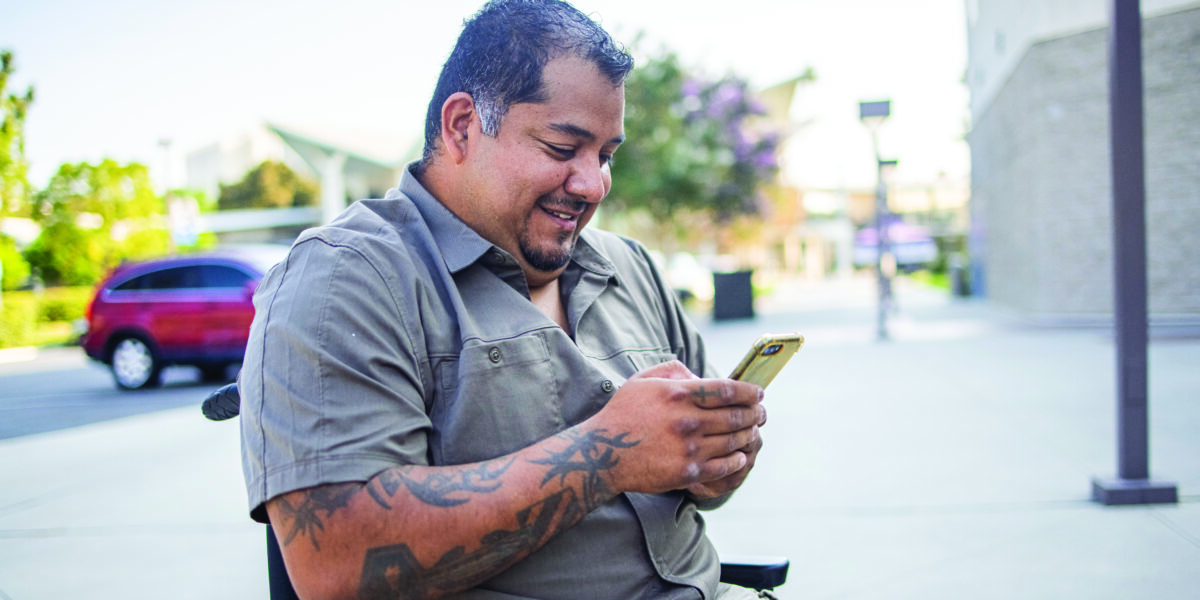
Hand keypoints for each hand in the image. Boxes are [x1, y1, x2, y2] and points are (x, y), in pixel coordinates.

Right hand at [585, 361, 764, 495]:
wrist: (602, 453)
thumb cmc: (623, 413)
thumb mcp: (643, 380)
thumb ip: (674, 370)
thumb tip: (701, 375)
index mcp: (678, 394)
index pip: (728, 390)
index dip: (750, 391)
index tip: (759, 393)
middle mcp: (687, 420)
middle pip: (737, 415)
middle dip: (756, 413)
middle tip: (762, 413)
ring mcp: (688, 448)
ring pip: (734, 441)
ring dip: (749, 435)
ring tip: (753, 431)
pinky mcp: (687, 472)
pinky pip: (725, 465)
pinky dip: (738, 458)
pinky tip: (740, 454)